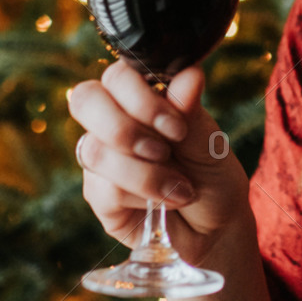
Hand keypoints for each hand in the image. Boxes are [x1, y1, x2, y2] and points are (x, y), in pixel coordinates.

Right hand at [68, 60, 250, 257]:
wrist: (216, 227)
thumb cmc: (212, 176)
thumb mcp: (208, 141)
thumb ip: (191, 109)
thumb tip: (189, 73)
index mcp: (139, 97)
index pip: (116, 77)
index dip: (140, 99)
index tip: (178, 128)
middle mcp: (113, 121)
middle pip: (85, 101)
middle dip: (125, 129)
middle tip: (164, 152)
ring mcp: (101, 158)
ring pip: (97, 151)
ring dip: (146, 173)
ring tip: (180, 186)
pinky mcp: (98, 196)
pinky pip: (106, 189)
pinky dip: (144, 196)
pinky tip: (166, 203)